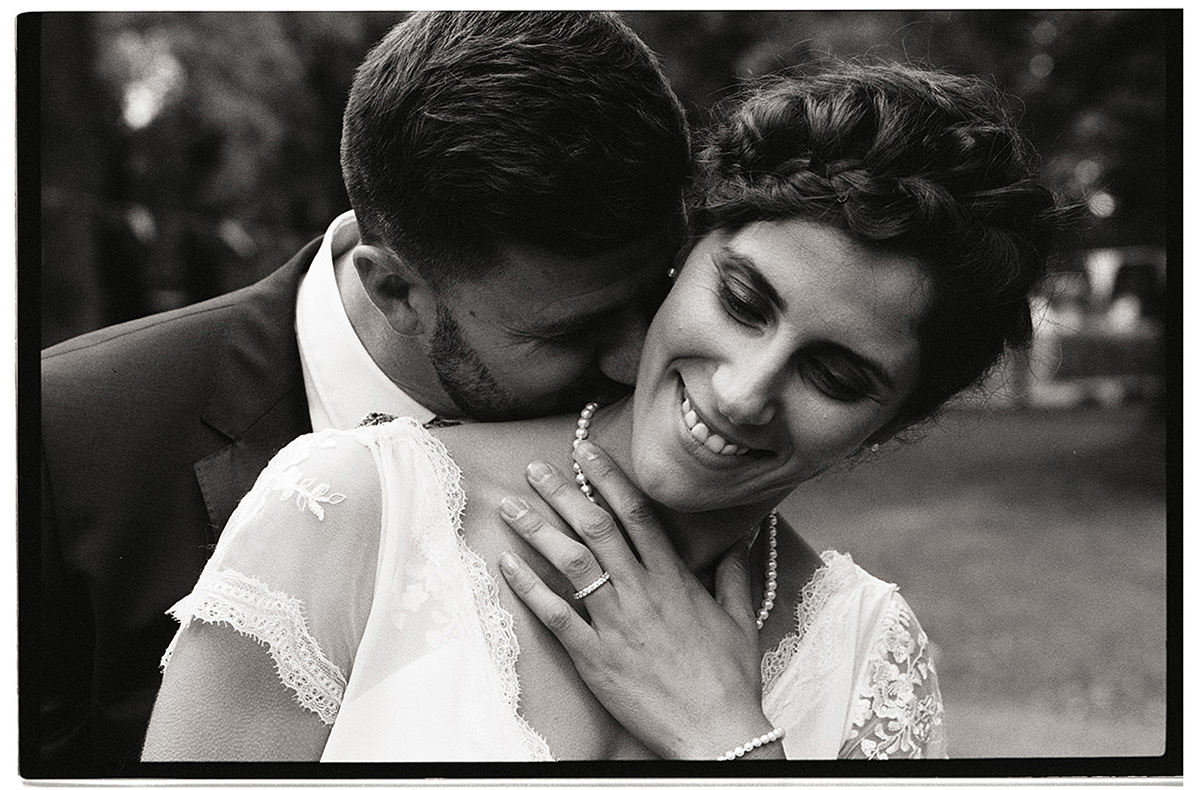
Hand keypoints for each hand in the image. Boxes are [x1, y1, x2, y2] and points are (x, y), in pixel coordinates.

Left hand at [496, 440, 781, 759]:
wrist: (717, 732)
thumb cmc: (730, 679)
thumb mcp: (740, 620)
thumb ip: (735, 575)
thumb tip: (740, 542)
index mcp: (674, 579)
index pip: (636, 514)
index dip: (607, 479)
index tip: (585, 452)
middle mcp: (641, 592)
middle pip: (596, 528)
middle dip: (562, 493)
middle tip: (535, 469)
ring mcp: (615, 624)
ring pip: (571, 564)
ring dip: (537, 531)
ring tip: (511, 507)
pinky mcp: (595, 658)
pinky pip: (556, 616)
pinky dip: (529, 588)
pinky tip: (508, 564)